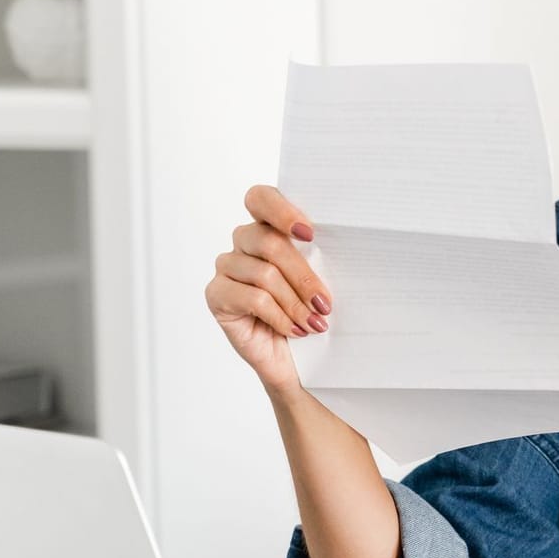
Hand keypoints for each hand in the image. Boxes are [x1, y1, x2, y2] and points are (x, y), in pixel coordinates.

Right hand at [203, 184, 333, 394]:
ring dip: (295, 303)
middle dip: (303, 275)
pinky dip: (279, 316)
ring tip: (315, 323)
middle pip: (269, 242)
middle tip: (325, 303)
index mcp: (269, 226)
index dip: (282, 211)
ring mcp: (227, 267)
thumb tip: (341, 249)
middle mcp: (244, 242)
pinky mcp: (217, 295)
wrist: (296, 358)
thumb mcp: (319, 282)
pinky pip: (252, 298)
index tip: (309, 234)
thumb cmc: (310, 312)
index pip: (262, 198)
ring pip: (264, 274)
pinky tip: (294, 330)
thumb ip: (318, 259)